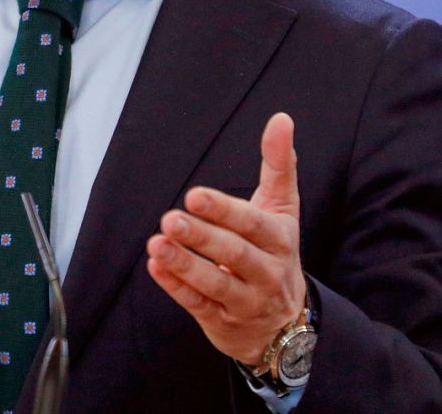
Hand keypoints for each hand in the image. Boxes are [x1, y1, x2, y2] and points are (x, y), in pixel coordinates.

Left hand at [146, 112, 306, 366]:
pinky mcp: (221, 320)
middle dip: (202, 237)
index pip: (253, 224)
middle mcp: (267, 272)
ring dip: (184, 264)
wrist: (286, 322)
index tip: (194, 195)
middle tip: (170, 218)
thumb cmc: (276, 250)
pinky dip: (176, 287)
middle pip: (234, 253)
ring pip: (215, 283)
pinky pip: (197, 305)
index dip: (224, 210)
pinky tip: (155, 267)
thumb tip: (282, 119)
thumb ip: (280, 164)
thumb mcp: (283, 208)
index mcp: (279, 240)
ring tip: (156, 244)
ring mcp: (244, 300)